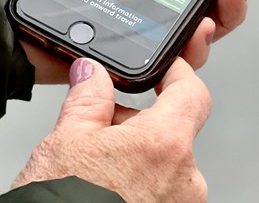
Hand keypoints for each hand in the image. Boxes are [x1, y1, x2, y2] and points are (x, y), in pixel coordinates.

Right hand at [11, 57, 210, 201]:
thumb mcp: (65, 141)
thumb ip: (87, 98)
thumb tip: (92, 73)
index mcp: (163, 145)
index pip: (192, 92)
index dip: (179, 73)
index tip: (168, 68)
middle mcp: (184, 179)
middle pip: (170, 130)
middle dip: (137, 124)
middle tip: (100, 132)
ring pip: (163, 162)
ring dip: (136, 156)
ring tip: (96, 170)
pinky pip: (162, 190)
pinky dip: (139, 183)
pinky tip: (107, 189)